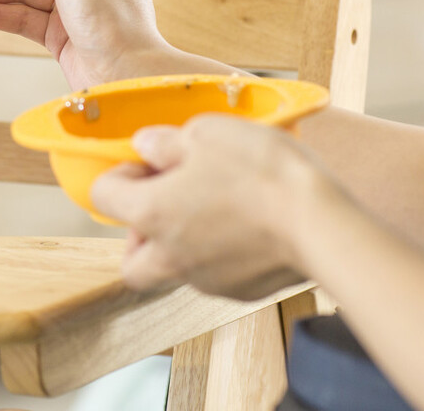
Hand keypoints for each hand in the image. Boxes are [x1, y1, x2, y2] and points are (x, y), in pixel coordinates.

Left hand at [90, 113, 330, 299]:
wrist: (321, 223)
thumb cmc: (262, 172)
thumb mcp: (207, 132)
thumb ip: (165, 141)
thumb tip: (147, 147)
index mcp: (151, 212)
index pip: (102, 196)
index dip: (120, 174)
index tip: (147, 162)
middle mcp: (168, 255)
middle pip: (131, 258)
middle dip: (140, 231)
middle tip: (169, 200)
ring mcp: (203, 278)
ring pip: (172, 268)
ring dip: (180, 242)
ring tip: (214, 207)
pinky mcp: (238, 290)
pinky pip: (213, 273)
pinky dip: (218, 252)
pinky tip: (246, 226)